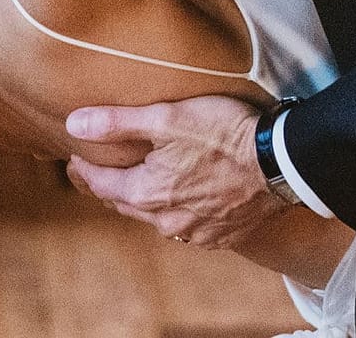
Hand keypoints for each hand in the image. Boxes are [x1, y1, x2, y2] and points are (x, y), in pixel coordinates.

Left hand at [63, 95, 276, 248]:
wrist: (282, 163)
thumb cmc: (223, 134)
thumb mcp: (166, 118)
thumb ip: (117, 123)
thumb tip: (73, 125)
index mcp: (148, 194)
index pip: (101, 185)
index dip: (85, 169)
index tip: (76, 156)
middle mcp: (168, 222)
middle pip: (126, 204)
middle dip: (111, 186)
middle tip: (103, 167)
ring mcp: (196, 233)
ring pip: (156, 218)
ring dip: (146, 200)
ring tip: (143, 179)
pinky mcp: (222, 237)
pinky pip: (187, 227)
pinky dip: (177, 212)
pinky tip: (183, 197)